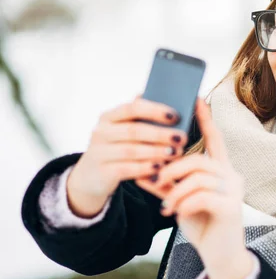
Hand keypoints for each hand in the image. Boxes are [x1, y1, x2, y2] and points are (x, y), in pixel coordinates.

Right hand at [67, 96, 187, 217]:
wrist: (91, 177)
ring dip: (156, 151)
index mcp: (109, 117)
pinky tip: (160, 167)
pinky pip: (126, 169)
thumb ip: (141, 119)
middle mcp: (101, 132)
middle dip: (160, 134)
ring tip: (175, 152)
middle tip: (182, 138)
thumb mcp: (124, 132)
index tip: (176, 116)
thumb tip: (167, 101)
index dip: (154, 111)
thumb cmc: (118, 148)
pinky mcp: (101, 172)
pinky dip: (145, 167)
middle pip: (134, 130)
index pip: (132, 108)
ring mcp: (99, 152)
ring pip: (131, 150)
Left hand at [136, 99, 253, 278]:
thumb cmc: (203, 224)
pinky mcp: (231, 208)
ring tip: (166, 204)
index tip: (196, 98)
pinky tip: (175, 213)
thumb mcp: (180, 201)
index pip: (215, 139)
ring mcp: (234, 191)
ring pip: (199, 176)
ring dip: (176, 189)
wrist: (221, 256)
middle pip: (199, 159)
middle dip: (174, 168)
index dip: (206, 119)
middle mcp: (232, 176)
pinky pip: (202, 196)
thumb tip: (141, 172)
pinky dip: (183, 202)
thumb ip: (166, 185)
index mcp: (221, 170)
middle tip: (158, 180)